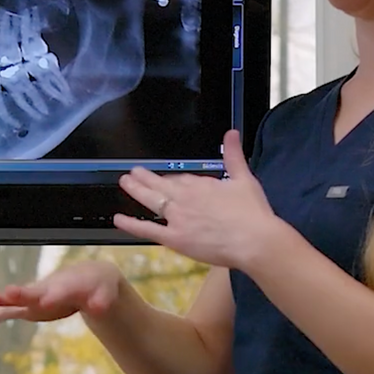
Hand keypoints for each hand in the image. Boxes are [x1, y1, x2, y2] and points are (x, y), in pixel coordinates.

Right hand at [0, 259, 124, 326]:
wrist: (86, 278)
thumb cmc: (97, 285)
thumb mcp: (105, 292)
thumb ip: (101, 301)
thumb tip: (98, 309)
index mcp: (65, 286)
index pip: (58, 292)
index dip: (53, 297)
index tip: (45, 302)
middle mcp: (46, 290)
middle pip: (32, 292)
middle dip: (21, 293)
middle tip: (9, 293)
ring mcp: (35, 299)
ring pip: (16, 301)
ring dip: (4, 300)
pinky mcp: (29, 308)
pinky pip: (8, 313)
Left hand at [113, 129, 288, 271]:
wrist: (254, 239)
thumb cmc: (253, 212)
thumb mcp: (244, 178)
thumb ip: (234, 156)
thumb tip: (231, 133)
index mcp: (200, 184)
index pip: (181, 178)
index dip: (173, 180)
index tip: (167, 179)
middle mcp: (185, 197)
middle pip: (160, 185)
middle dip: (145, 178)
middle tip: (132, 173)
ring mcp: (177, 217)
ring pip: (151, 201)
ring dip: (136, 190)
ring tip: (125, 183)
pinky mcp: (175, 238)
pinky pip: (148, 229)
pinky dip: (131, 224)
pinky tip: (118, 219)